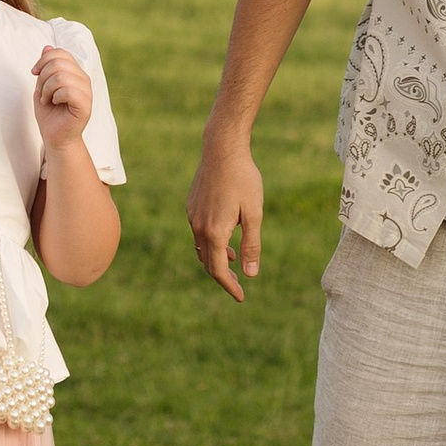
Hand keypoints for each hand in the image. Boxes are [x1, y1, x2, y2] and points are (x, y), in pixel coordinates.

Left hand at [32, 45, 94, 155]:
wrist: (55, 138)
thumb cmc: (50, 114)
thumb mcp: (42, 86)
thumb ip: (46, 67)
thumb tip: (47, 47)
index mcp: (75, 72)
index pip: (60, 53)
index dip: (43, 60)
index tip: (34, 73)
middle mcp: (83, 78)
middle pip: (58, 62)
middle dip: (42, 77)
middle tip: (41, 92)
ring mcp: (86, 91)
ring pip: (61, 76)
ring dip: (47, 89)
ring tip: (47, 99)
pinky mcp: (85, 104)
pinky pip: (67, 90)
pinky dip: (55, 96)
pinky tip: (55, 103)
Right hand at [186, 129, 264, 300]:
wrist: (222, 149)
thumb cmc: (243, 179)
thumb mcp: (254, 213)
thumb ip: (251, 245)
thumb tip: (250, 274)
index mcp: (215, 232)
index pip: (217, 270)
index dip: (229, 286)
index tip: (241, 296)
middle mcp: (198, 227)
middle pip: (207, 262)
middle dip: (222, 276)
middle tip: (238, 284)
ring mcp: (192, 215)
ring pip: (201, 247)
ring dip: (215, 259)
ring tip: (233, 261)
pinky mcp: (191, 205)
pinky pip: (198, 232)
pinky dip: (210, 242)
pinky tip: (224, 236)